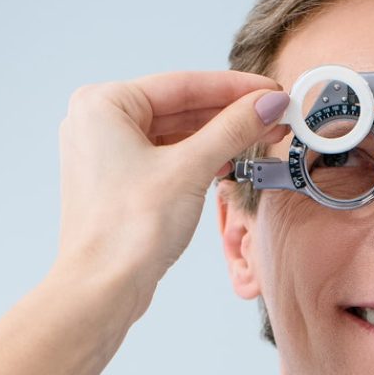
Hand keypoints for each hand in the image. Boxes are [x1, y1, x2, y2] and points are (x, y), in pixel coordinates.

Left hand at [53, 70, 289, 316]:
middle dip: (229, 115)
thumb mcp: (190, 169)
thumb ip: (232, 130)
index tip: (271, 91)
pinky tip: (228, 163)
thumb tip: (268, 103)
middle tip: (274, 115)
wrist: (103, 289)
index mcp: (104, 104)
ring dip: (217, 139)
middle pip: (179, 109)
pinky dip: (197, 161)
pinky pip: (166, 160)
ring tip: (261, 137)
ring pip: (174, 136)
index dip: (234, 88)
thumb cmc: (128, 231)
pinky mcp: (120, 185)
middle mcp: (99, 123)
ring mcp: (108, 156)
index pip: (182, 85)